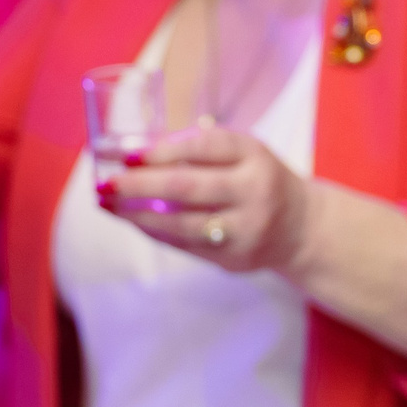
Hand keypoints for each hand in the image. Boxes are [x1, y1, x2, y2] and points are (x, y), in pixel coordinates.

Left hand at [101, 125, 314, 274]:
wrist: (301, 228)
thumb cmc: (257, 179)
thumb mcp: (243, 153)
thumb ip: (198, 150)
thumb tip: (134, 153)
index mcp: (254, 157)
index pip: (204, 147)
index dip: (162, 150)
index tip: (127, 155)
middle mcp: (253, 192)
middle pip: (188, 187)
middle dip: (140, 186)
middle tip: (105, 184)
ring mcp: (245, 230)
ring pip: (182, 224)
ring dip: (138, 215)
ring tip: (108, 204)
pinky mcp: (234, 260)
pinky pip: (185, 245)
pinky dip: (154, 232)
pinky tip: (132, 221)